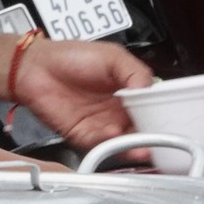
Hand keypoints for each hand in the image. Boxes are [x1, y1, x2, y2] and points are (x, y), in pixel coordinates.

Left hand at [12, 36, 153, 150]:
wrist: (34, 67)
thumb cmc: (71, 57)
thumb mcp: (112, 56)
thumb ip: (134, 72)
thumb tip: (149, 88)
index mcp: (129, 94)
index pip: (152, 111)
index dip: (161, 118)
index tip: (169, 122)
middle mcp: (118, 113)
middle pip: (142, 131)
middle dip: (152, 138)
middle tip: (159, 139)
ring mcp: (102, 125)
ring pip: (124, 143)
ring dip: (134, 147)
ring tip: (142, 146)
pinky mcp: (83, 135)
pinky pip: (100, 145)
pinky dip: (109, 144)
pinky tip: (114, 135)